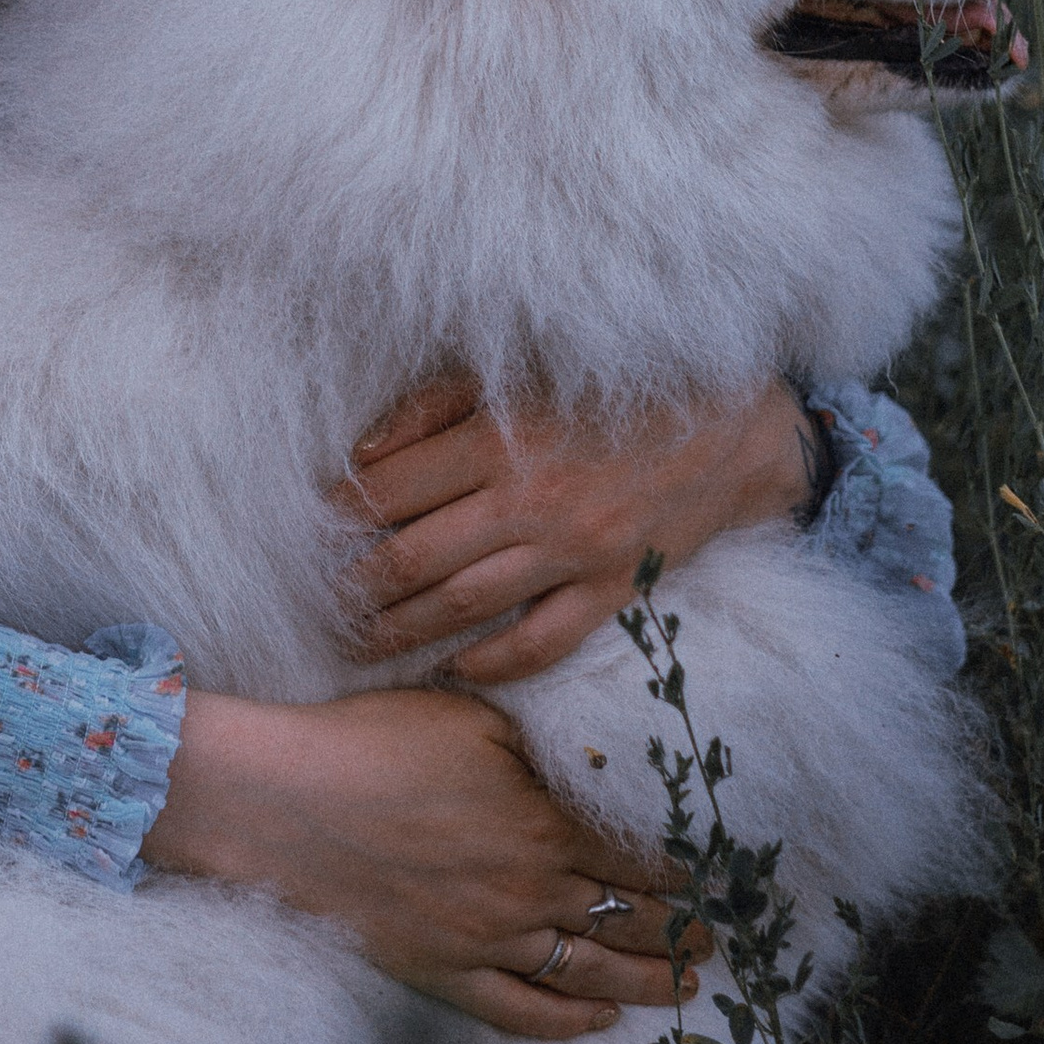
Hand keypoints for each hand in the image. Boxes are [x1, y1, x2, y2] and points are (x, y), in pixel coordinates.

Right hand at [142, 684, 711, 1040]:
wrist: (283, 803)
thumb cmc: (370, 743)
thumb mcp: (469, 718)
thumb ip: (541, 745)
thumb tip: (597, 761)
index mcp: (541, 824)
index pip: (637, 857)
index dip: (684, 870)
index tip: (717, 877)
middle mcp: (527, 892)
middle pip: (628, 919)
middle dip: (682, 930)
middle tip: (718, 937)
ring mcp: (487, 941)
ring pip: (589, 973)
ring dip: (647, 982)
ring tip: (687, 985)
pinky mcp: (443, 974)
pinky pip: (520, 1013)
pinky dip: (567, 1022)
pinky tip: (599, 1021)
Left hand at [342, 373, 822, 685]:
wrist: (734, 427)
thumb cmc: (615, 391)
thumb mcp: (519, 374)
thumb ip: (436, 408)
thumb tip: (362, 456)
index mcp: (501, 438)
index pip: (394, 488)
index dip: (341, 514)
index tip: (310, 531)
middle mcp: (532, 500)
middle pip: (416, 558)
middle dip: (357, 585)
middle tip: (320, 600)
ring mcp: (576, 551)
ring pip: (465, 606)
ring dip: (403, 630)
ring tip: (359, 642)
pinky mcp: (615, 588)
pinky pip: (542, 643)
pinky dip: (493, 664)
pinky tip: (454, 668)